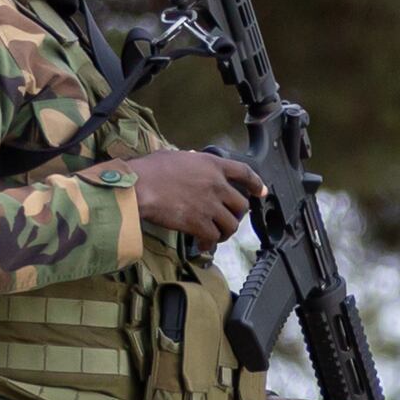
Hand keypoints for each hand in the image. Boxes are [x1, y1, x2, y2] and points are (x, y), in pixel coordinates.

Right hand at [130, 147, 262, 247]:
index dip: (256, 183)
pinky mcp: (200, 224)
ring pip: (232, 225)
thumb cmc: (149, 169)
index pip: (244, 172)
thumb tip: (193, 158)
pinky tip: (202, 244)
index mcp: (212, 165)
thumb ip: (190, 159)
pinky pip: (213, 238)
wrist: (138, 187)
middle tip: (228, 218)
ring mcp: (210, 205)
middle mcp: (217, 185)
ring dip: (225, 232)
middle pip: (242, 205)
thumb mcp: (174, 156)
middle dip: (236, 214)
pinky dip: (209, 243)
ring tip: (216, 235)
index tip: (261, 192)